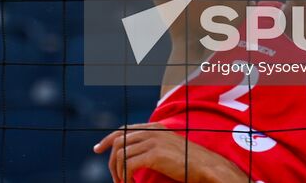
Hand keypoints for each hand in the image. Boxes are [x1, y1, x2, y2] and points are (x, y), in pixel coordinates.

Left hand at [94, 123, 246, 182]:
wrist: (208, 167)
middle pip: (118, 142)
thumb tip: (136, 154)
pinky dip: (126, 176)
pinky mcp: (155, 154)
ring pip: (122, 154)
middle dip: (111, 161)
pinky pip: (129, 164)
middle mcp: (152, 131)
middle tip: (115, 178)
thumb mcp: (170, 148)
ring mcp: (153, 141)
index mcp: (155, 128)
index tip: (97, 149)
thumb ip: (153, 146)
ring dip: (118, 172)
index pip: (123, 129)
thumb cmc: (191, 163)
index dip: (108, 139)